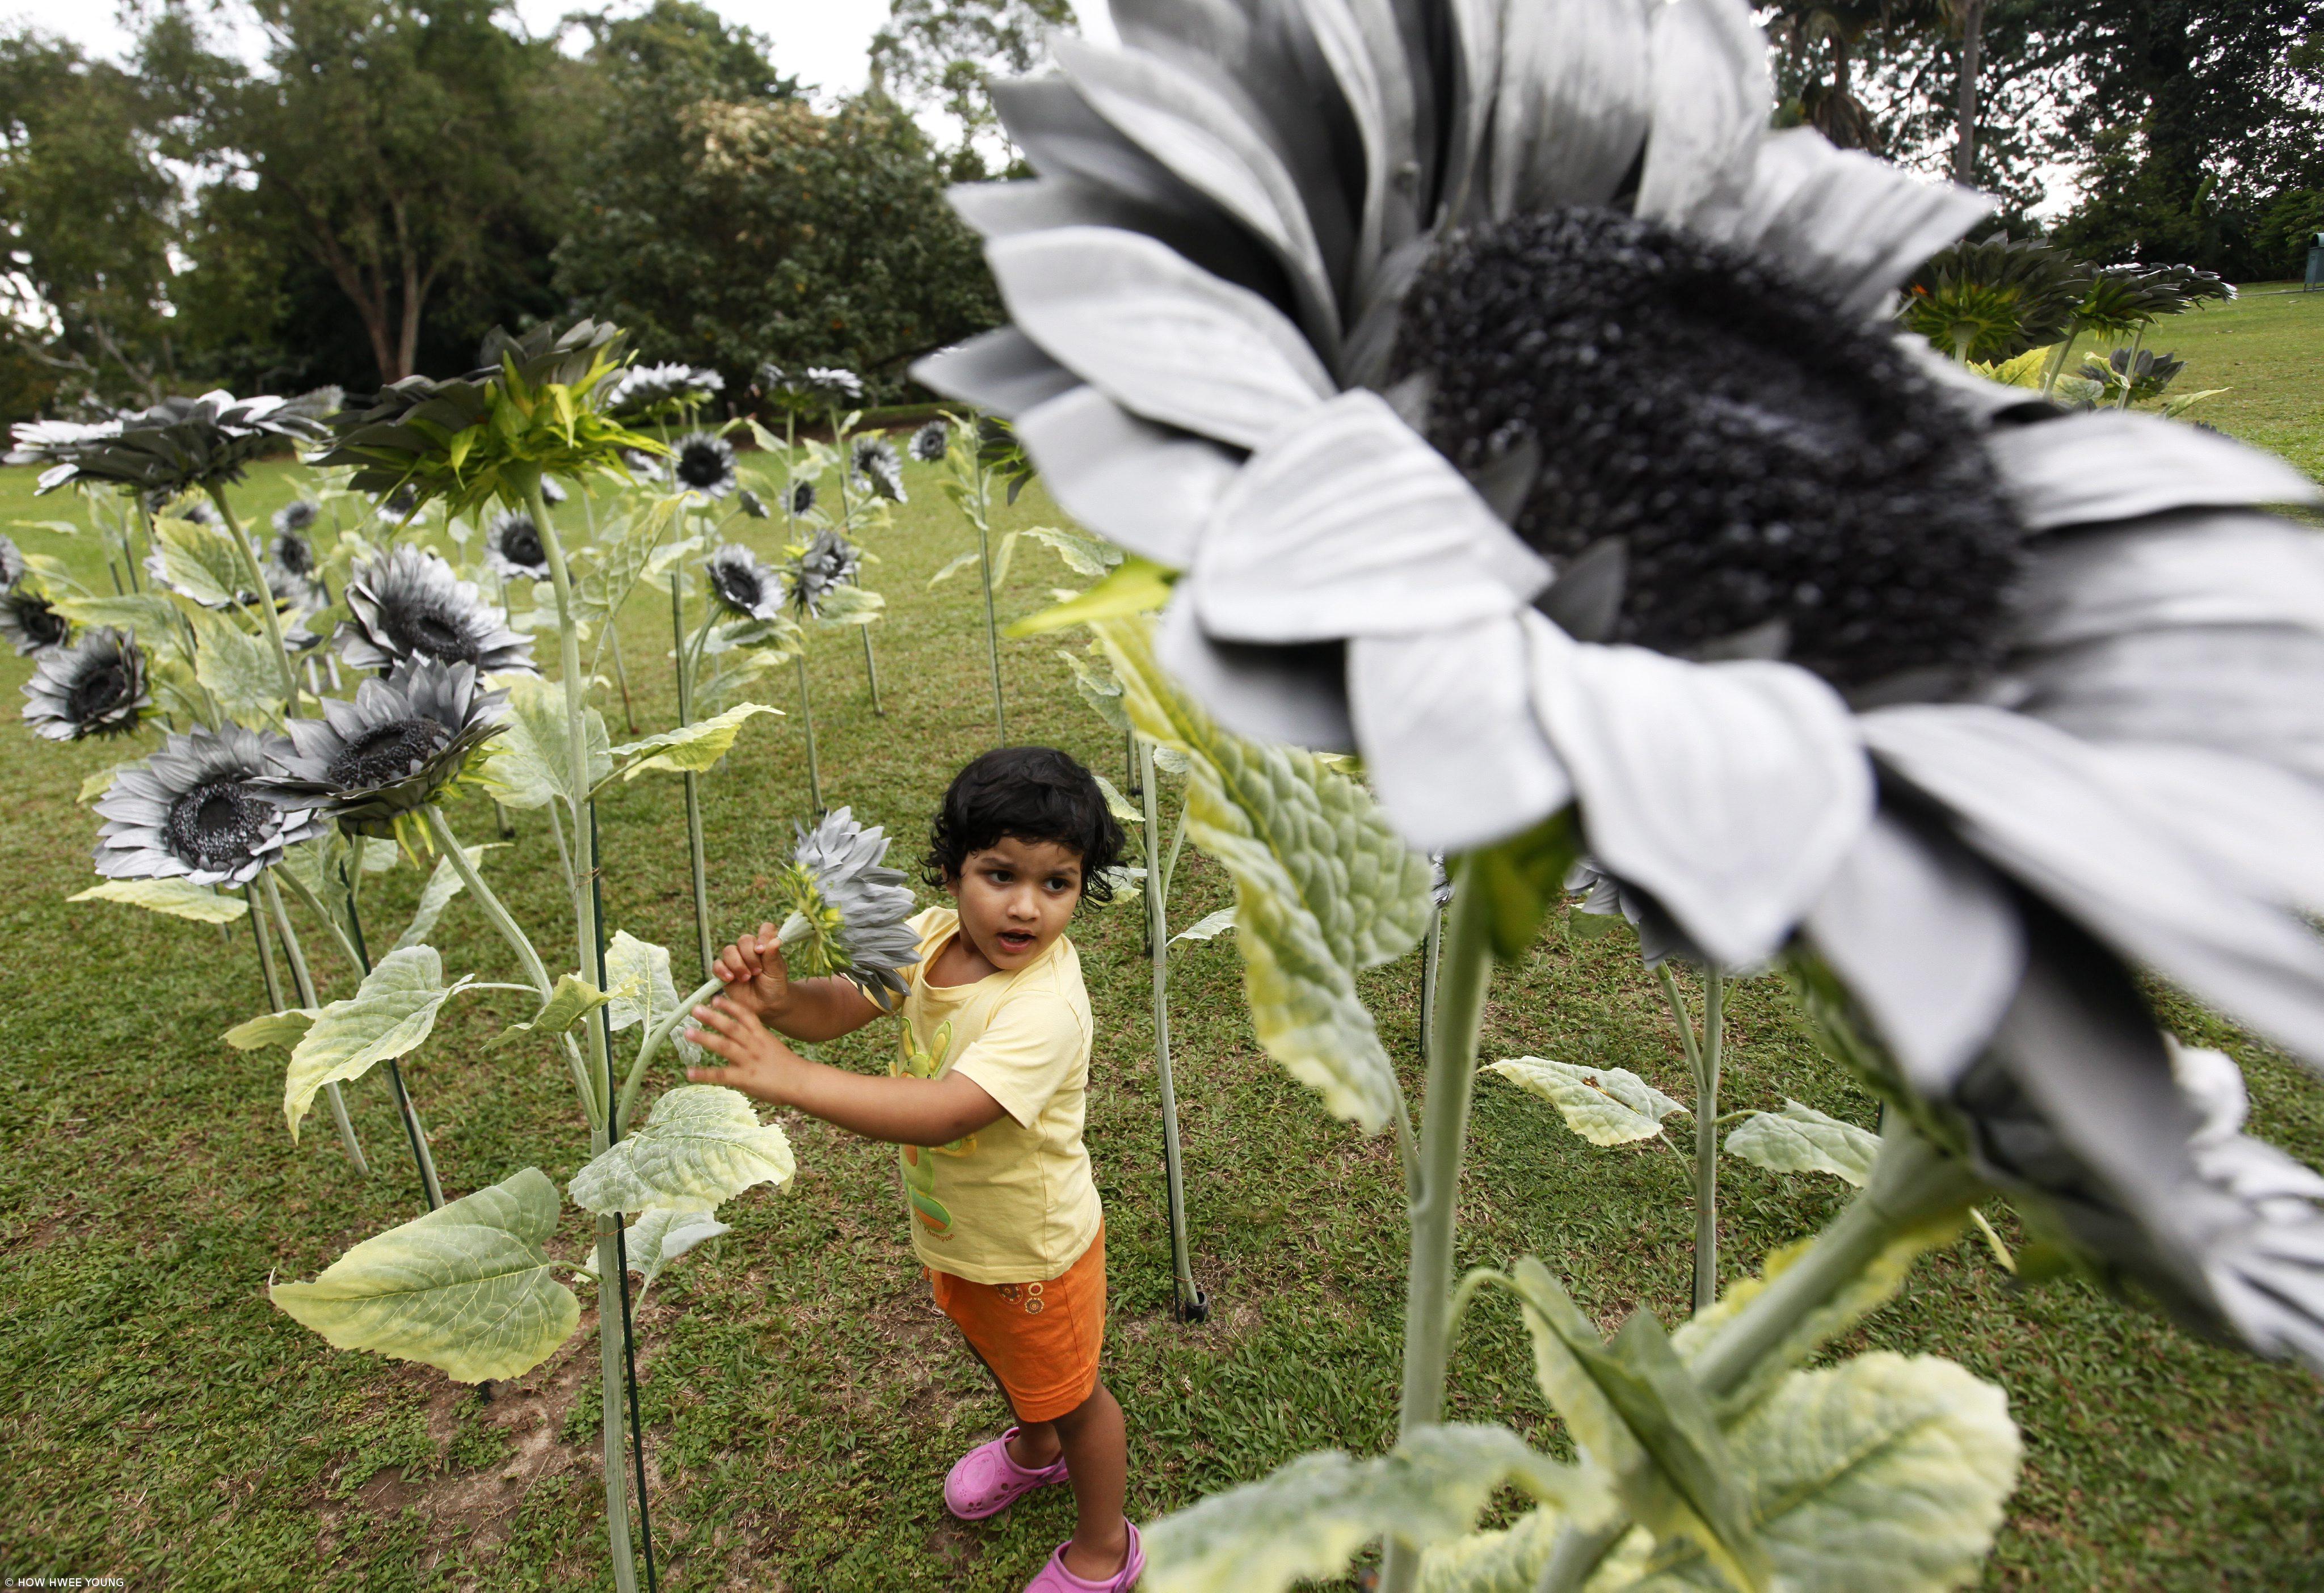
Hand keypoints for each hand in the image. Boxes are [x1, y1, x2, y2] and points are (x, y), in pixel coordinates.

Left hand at [685, 994, 809, 1105]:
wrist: (802, 1082)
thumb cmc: (787, 1066)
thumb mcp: (772, 1046)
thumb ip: (755, 1040)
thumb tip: (738, 1035)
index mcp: (761, 1035)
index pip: (745, 1015)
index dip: (729, 1006)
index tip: (715, 998)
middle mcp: (754, 1045)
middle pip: (731, 1027)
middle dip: (713, 1016)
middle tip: (695, 1008)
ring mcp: (749, 1061)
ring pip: (724, 1046)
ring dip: (704, 1038)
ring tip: (687, 1032)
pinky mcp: (745, 1078)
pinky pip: (721, 1075)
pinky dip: (704, 1074)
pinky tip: (689, 1072)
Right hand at [710, 921, 791, 1019]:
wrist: (766, 1005)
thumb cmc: (774, 986)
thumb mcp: (777, 972)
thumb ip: (773, 957)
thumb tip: (775, 941)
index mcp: (765, 946)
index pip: (765, 929)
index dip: (763, 935)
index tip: (761, 950)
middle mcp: (749, 950)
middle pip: (743, 940)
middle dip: (749, 956)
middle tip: (757, 971)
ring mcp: (735, 960)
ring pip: (729, 950)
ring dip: (737, 964)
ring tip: (746, 978)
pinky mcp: (724, 971)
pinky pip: (717, 964)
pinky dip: (722, 970)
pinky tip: (730, 978)